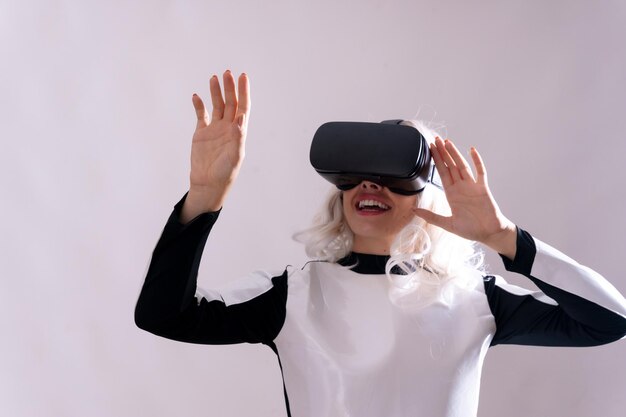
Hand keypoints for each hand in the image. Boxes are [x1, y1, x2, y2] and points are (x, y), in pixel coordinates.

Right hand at [180, 71, 249, 221]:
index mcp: (238, 132)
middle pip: (230, 103)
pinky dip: (199, 105)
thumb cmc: (225, 173)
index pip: (243, 107)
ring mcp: (214, 130)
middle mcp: (228, 128)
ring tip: (213, 78)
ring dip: (215, 92)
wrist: (208, 184)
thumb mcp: (235, 156)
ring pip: (216, 106)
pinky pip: (201, 115)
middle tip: (227, 73)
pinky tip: (196, 96)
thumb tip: (241, 118)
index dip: (244, 92)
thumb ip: (238, 137)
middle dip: (229, 88)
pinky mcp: (201, 134)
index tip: (243, 77)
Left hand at [412, 137, 517, 258]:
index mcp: (451, 194)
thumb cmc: (471, 230)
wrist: (489, 233)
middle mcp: (461, 187)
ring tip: (447, 142)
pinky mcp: (483, 188)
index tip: (430, 149)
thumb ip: (431, 216)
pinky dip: (477, 160)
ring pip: (462, 165)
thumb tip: (415, 211)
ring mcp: (472, 186)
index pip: (442, 173)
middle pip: (450, 166)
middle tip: (436, 139)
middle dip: (443, 153)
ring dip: (455, 153)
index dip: (436, 161)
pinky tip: (471, 150)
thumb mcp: (448, 224)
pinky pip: (480, 172)